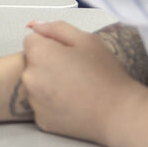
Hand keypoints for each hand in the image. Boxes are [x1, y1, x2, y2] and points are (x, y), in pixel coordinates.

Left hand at [21, 20, 140, 142]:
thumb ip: (56, 28)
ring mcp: (33, 101)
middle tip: (74, 72)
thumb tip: (34, 26)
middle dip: (46, 64)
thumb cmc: (105, 73)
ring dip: (47, 84)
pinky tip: (72, 104)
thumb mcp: (86, 40)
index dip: (51, 45)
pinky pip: (42, 106)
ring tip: (74, 89)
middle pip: (31, 64)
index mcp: (39, 53)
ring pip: (35, 85)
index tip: (68, 55)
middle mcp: (29, 77)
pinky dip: (52, 104)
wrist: (118, 113)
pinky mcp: (40, 121)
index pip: (32, 41)